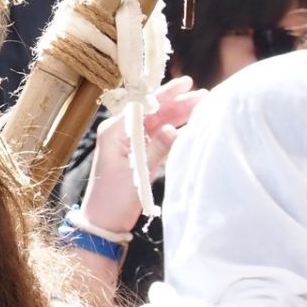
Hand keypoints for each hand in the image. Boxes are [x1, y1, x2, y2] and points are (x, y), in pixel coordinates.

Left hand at [81, 77, 206, 233]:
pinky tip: (191, 126)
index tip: (187, 83)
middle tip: (203, 95)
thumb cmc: (112, 200)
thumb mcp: (136, 175)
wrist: (103, 223)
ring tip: (202, 106)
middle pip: (154, 111)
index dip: (166, 94)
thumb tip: (174, 128)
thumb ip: (156, 150)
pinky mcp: (138, 155)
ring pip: (159, 123)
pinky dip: (174, 132)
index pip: (144, 105)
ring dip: (178, 115)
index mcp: (114, 130)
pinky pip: (158, 138)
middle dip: (178, 103)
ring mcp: (130, 143)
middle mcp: (121, 132)